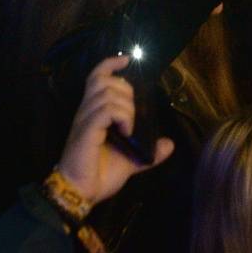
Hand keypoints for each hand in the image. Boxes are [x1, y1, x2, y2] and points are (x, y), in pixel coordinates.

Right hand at [57, 56, 172, 204]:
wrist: (82, 192)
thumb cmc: (99, 175)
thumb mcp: (131, 161)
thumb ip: (149, 151)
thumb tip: (169, 144)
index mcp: (93, 113)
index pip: (96, 76)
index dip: (110, 64)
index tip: (126, 60)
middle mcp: (86, 111)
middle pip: (103, 81)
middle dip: (125, 90)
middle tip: (133, 114)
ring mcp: (85, 120)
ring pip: (107, 94)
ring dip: (125, 107)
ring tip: (130, 126)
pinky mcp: (87, 131)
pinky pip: (105, 110)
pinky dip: (121, 116)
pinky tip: (126, 131)